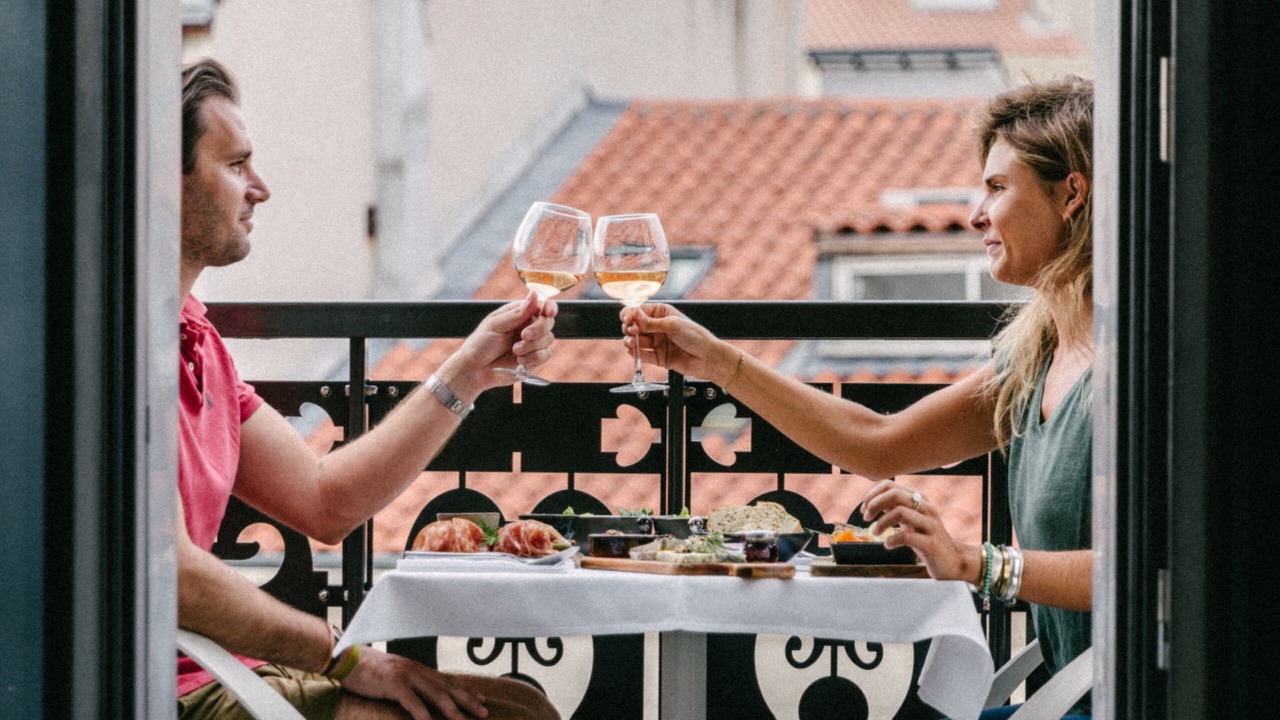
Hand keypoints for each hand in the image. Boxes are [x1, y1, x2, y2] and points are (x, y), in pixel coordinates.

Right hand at [339, 646, 489, 719]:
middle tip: (484, 713)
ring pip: (435, 695)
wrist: (349, 659)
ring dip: (452, 710)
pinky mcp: (393, 684)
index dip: (467, 691)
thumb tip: (426, 696)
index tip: (483, 701)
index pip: (449, 681)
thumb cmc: (371, 671)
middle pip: (448, 688)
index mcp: (420, 670)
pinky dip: (422, 714)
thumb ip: (413, 684)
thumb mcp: (398, 676)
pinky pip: (412, 701)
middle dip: (468, 702)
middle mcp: (418, 671)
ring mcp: (407, 677)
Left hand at [446, 292, 557, 393]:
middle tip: (523, 336)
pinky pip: (545, 355)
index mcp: (518, 313)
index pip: (540, 306)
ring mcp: (531, 343)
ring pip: (548, 339)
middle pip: (548, 322)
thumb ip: (518, 313)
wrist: (475, 370)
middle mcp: (527, 326)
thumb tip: (534, 295)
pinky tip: (519, 360)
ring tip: (515, 351)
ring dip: (532, 346)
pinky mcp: (533, 358)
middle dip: (538, 329)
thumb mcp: (496, 325)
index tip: (549, 313)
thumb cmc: (480, 344)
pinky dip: (533, 358)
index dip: (549, 307)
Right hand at [620, 304, 736, 383]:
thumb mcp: (672, 325)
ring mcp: (657, 342)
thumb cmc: (696, 336)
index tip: (627, 318)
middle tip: (631, 331)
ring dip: (631, 341)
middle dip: (630, 327)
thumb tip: (634, 315)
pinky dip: (636, 353)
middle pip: (635, 326)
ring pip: (637, 340)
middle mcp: (658, 327)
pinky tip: (632, 351)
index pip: (640, 310)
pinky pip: (643, 355)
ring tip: (631, 342)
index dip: (631, 313)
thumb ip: (651, 322)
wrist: (708, 358)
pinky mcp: (658, 357)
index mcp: (662, 313)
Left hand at [860, 480, 979, 584]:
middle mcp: (926, 508)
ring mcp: (930, 525)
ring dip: (881, 523)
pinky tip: (888, 545)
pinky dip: (892, 540)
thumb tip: (873, 500)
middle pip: (894, 495)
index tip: (864, 509)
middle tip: (866, 518)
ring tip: (876, 533)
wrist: (953, 561)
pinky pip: (907, 536)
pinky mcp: (932, 543)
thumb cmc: (927, 539)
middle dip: (874, 505)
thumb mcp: (911, 520)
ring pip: (900, 512)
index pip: (891, 485)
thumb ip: (895, 508)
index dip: (873, 495)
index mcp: (920, 499)